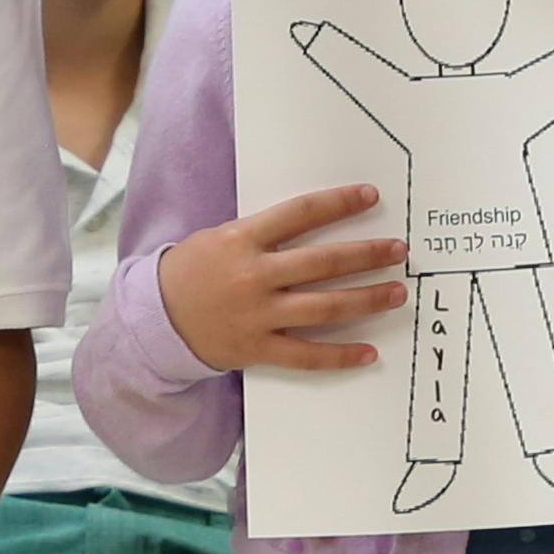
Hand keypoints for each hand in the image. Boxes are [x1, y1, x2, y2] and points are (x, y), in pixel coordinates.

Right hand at [151, 185, 404, 373]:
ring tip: (397, 293)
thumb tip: (314, 222)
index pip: (300, 213)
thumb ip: (262, 233)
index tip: (370, 197)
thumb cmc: (191, 271)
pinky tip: (370, 352)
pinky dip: (340, 355)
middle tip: (399, 251)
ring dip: (366, 300)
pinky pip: (306, 355)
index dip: (338, 203)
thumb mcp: (221, 237)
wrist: (155, 318)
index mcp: (243, 240)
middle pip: (323, 262)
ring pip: (324, 308)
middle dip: (367, 255)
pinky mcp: (257, 349)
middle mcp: (254, 276)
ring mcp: (257, 315)